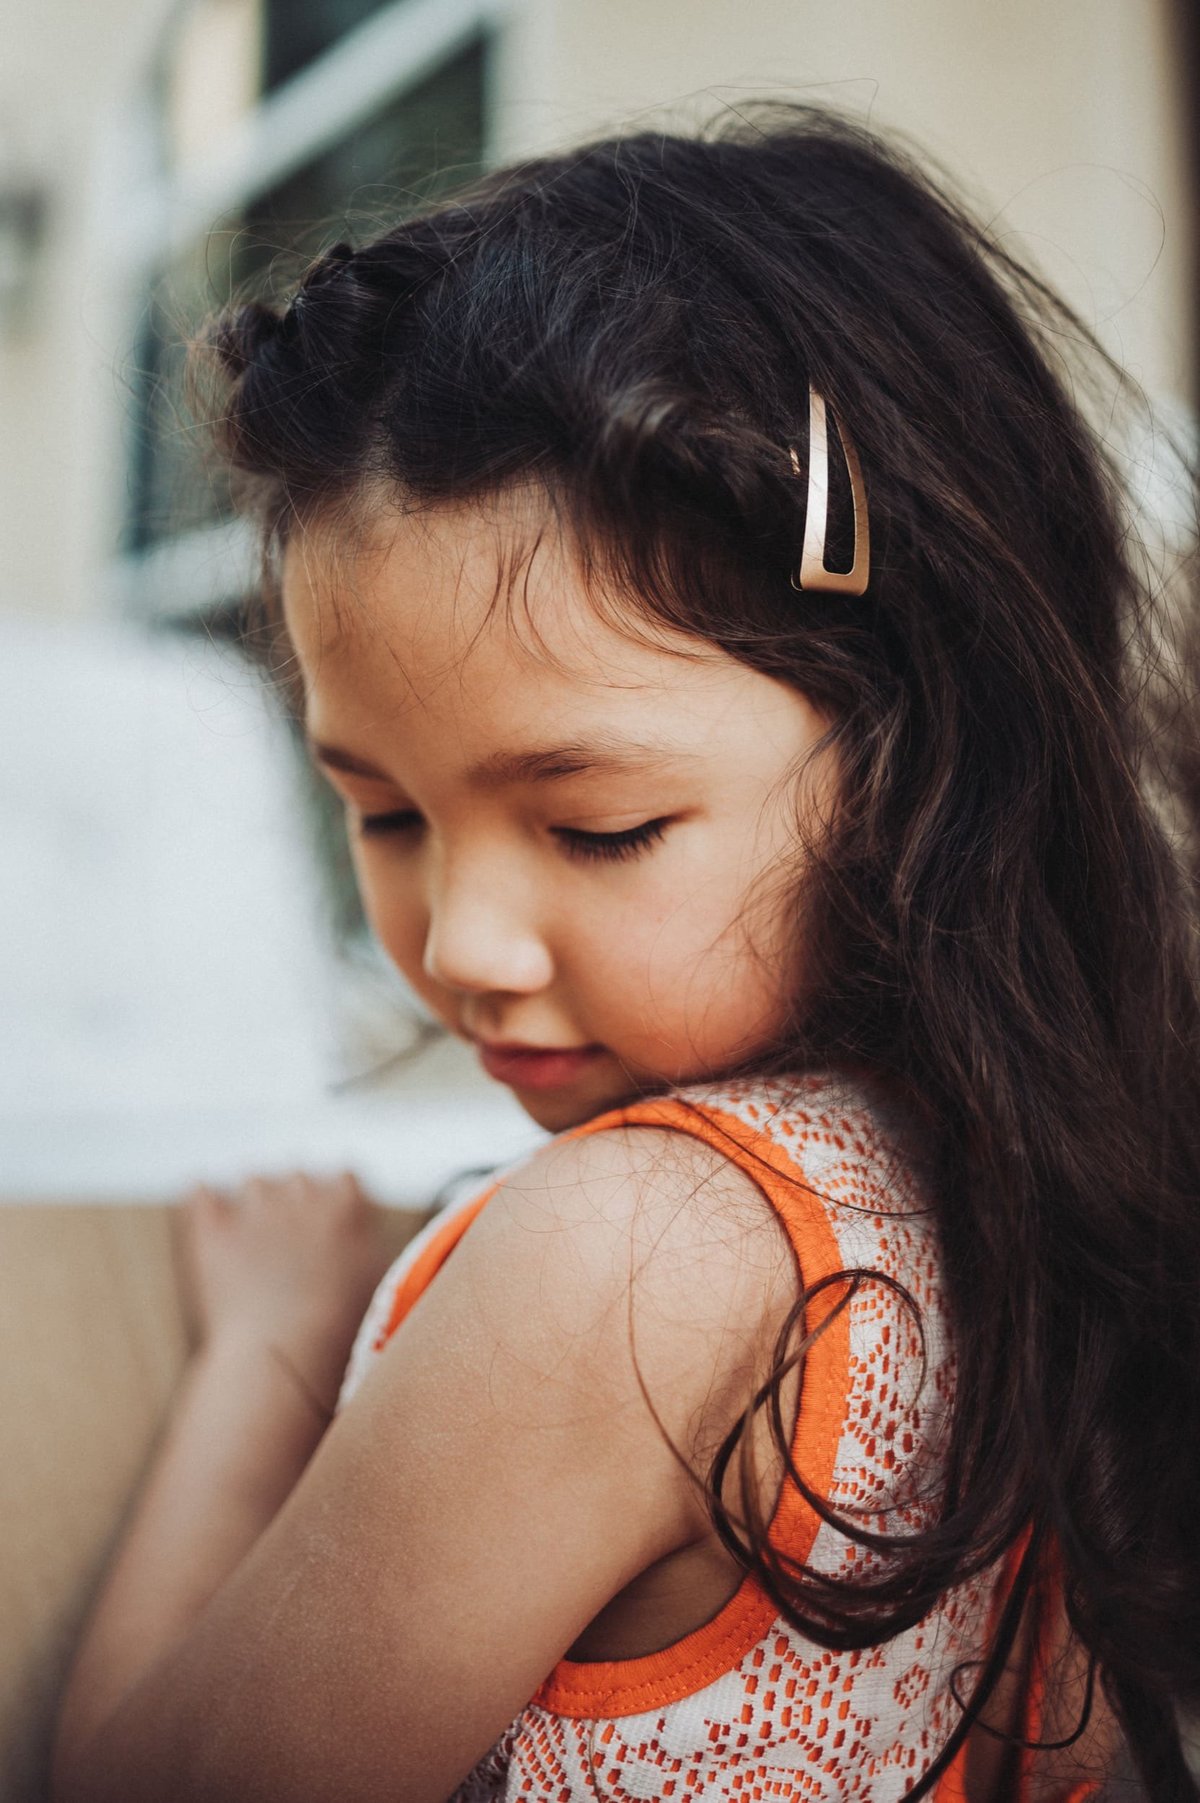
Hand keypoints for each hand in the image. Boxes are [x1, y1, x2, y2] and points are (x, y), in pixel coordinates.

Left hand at [178, 1170, 396, 1408]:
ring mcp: (254, 1206)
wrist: (288, 1358)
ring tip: (252, 1245)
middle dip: (293, 1204)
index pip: (344, 1179)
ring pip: (252, 1182)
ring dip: (253, 1205)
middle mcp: (303, 1191)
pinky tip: (210, 1221)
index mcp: (348, 1204)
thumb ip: (377, 1250)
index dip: (335, 1204)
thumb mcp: (384, 1286)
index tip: (329, 1229)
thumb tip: (374, 1241)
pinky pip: (200, 1192)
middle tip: (290, 1245)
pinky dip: (205, 1203)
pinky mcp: (211, 1227)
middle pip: (298, 1178)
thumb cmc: (344, 1333)